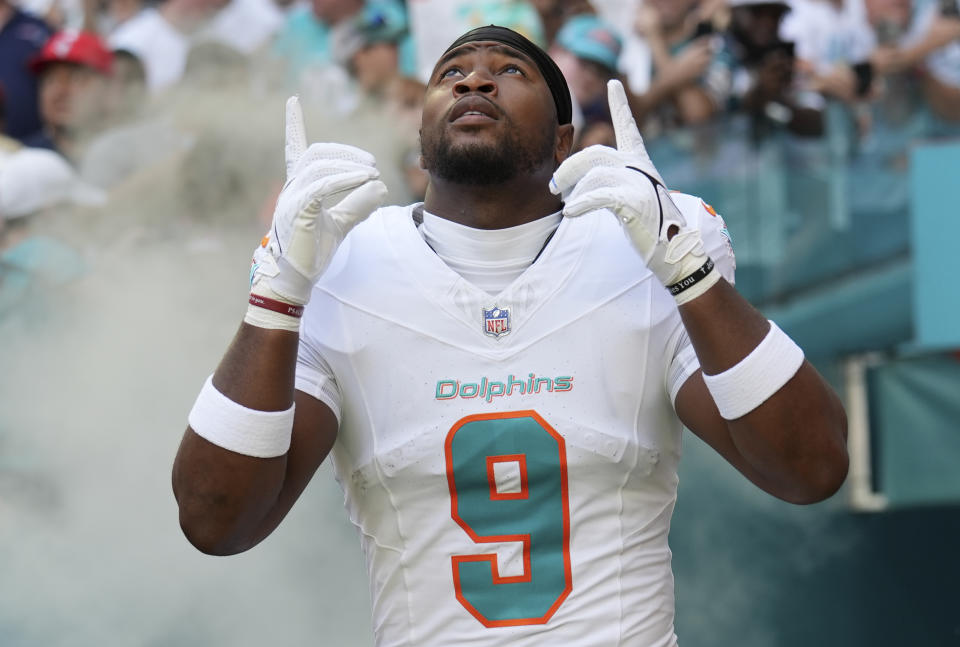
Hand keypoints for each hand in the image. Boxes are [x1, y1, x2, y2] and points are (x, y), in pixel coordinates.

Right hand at [246, 96, 386, 329]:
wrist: (296, 279)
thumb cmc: (313, 252)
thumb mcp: (341, 224)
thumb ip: (358, 204)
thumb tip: (381, 187)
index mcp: (299, 187)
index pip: (294, 149)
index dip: (293, 126)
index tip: (292, 101)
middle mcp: (291, 188)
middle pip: (316, 153)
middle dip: (346, 153)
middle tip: (371, 165)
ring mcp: (291, 198)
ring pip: (319, 166)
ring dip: (350, 166)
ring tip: (372, 175)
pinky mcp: (297, 210)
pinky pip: (321, 186)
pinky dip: (344, 180)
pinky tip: (364, 180)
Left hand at [549, 80, 717, 303]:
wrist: (677, 252)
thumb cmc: (652, 228)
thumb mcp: (632, 196)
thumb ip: (612, 181)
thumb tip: (578, 182)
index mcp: (641, 162)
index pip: (629, 127)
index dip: (621, 105)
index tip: (614, 83)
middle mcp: (640, 166)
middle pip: (594, 154)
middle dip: (568, 169)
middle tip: (553, 186)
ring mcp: (639, 181)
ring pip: (593, 174)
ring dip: (573, 191)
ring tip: (567, 206)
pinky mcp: (634, 200)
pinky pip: (598, 195)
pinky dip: (581, 203)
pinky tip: (570, 212)